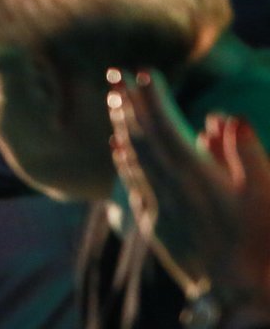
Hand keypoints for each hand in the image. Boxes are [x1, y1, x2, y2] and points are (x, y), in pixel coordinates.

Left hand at [107, 68, 269, 310]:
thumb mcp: (266, 197)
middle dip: (128, 103)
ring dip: (122, 125)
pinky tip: (117, 147)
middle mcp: (170, 189)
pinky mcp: (159, 225)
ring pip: (133, 158)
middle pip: (141, 138)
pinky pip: (134, 181)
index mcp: (196, 178)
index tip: (143, 70)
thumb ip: (246, 155)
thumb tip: (223, 118)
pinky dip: (124, 158)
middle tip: (114, 73)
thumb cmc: (264, 246)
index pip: (165, 129)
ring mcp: (160, 208)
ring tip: (114, 99)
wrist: (244, 298)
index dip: (153, 98)